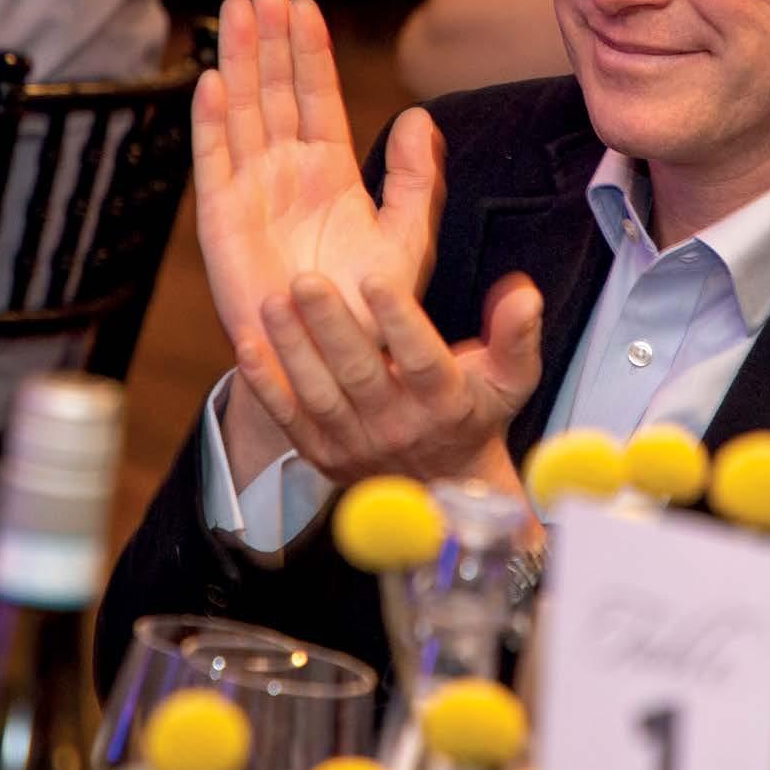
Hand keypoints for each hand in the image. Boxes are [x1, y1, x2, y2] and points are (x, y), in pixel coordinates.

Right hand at [194, 0, 443, 437]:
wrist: (338, 366)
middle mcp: (285, 174)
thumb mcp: (408, 238)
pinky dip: (211, 125)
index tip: (305, 3)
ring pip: (242, 114)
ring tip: (236, 9)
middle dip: (268, 38)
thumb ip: (418, 180)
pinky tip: (211, 82)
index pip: (316, 97)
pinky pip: (214, 165)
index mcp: (328, 171)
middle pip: (272, 92)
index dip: (309, 51)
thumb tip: (422, 118)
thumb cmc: (372, 308)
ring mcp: (251, 195)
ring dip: (238, 63)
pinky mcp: (222, 224)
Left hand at [231, 267, 542, 493]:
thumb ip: (517, 335)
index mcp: (444, 403)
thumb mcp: (512, 379)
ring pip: (320, 394)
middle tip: (306, 280)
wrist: (445, 488)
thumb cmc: (475, 415)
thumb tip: (522, 292)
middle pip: (360, 374)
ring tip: (274, 302)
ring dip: (293, 347)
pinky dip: (266, 385)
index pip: (422, 360)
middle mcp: (398, 427)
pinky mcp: (322, 452)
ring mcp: (355, 443)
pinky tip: (247, 347)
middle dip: (331, 325)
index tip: (378, 280)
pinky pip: (289, 418)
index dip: (400, 322)